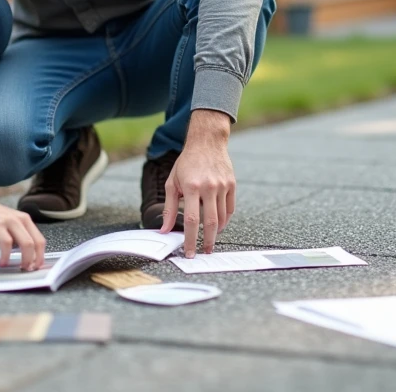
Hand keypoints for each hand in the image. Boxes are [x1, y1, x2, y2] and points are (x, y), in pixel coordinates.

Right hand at [0, 195, 46, 270]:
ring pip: (26, 243)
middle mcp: (20, 219)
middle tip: (29, 269)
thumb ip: (18, 234)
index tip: (37, 266)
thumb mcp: (9, 222)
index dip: (41, 255)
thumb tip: (25, 253)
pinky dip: (6, 256)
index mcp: (25, 219)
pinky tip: (2, 262)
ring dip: (25, 259)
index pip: (40, 240)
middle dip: (35, 260)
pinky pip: (6, 244)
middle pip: (36, 243)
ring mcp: (9, 222)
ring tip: (19, 268)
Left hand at [160, 109, 234, 257]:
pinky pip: (230, 208)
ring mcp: (222, 186)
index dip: (191, 240)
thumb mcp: (172, 183)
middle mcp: (208, 187)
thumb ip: (169, 208)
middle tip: (205, 252)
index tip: (190, 252)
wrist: (207, 142)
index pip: (192, 221)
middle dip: (208, 242)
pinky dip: (225, 220)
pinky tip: (219, 225)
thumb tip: (164, 229)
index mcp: (191, 187)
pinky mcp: (232, 184)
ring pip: (222, 217)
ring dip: (217, 232)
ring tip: (210, 239)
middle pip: (211, 223)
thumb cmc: (186, 163)